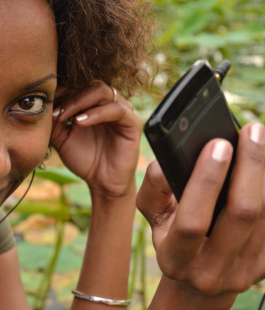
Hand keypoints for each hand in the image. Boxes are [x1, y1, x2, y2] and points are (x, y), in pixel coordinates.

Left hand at [50, 82, 142, 198]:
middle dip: (71, 95)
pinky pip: (117, 109)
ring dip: (81, 101)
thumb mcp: (61, 139)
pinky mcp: (132, 122)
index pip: (79, 85)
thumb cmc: (83, 159)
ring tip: (67, 116)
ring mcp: (122, 111)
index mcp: (93, 104)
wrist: (101, 182)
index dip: (63, 90)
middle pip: (91, 84)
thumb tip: (42, 105)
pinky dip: (96, 113)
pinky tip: (80, 122)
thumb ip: (53, 122)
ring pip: (103, 91)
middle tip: (56, 109)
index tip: (46, 99)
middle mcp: (108, 104)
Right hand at [137, 123, 264, 298]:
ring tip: (262, 142)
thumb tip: (167, 162)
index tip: (218, 144)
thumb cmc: (172, 233)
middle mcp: (210, 272)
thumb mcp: (153, 213)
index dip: (207, 181)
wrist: (198, 276)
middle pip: (242, 214)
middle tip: (253, 132)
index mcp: (175, 257)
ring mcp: (243, 273)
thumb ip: (155, 186)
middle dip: (250, 167)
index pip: (192, 221)